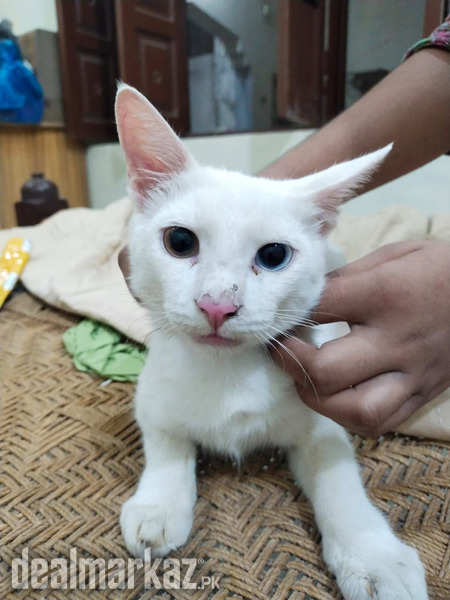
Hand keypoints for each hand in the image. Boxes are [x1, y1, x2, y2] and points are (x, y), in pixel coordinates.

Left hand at [271, 241, 449, 436]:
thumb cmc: (440, 268)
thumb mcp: (393, 256)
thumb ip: (348, 278)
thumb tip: (306, 300)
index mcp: (386, 294)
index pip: (319, 309)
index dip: (289, 314)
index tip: (280, 316)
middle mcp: (398, 339)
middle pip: (327, 370)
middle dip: (292, 362)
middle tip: (282, 350)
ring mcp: (413, 373)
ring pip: (355, 410)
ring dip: (319, 399)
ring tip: (307, 380)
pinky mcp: (423, 394)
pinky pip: (381, 422)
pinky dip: (349, 416)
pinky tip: (339, 398)